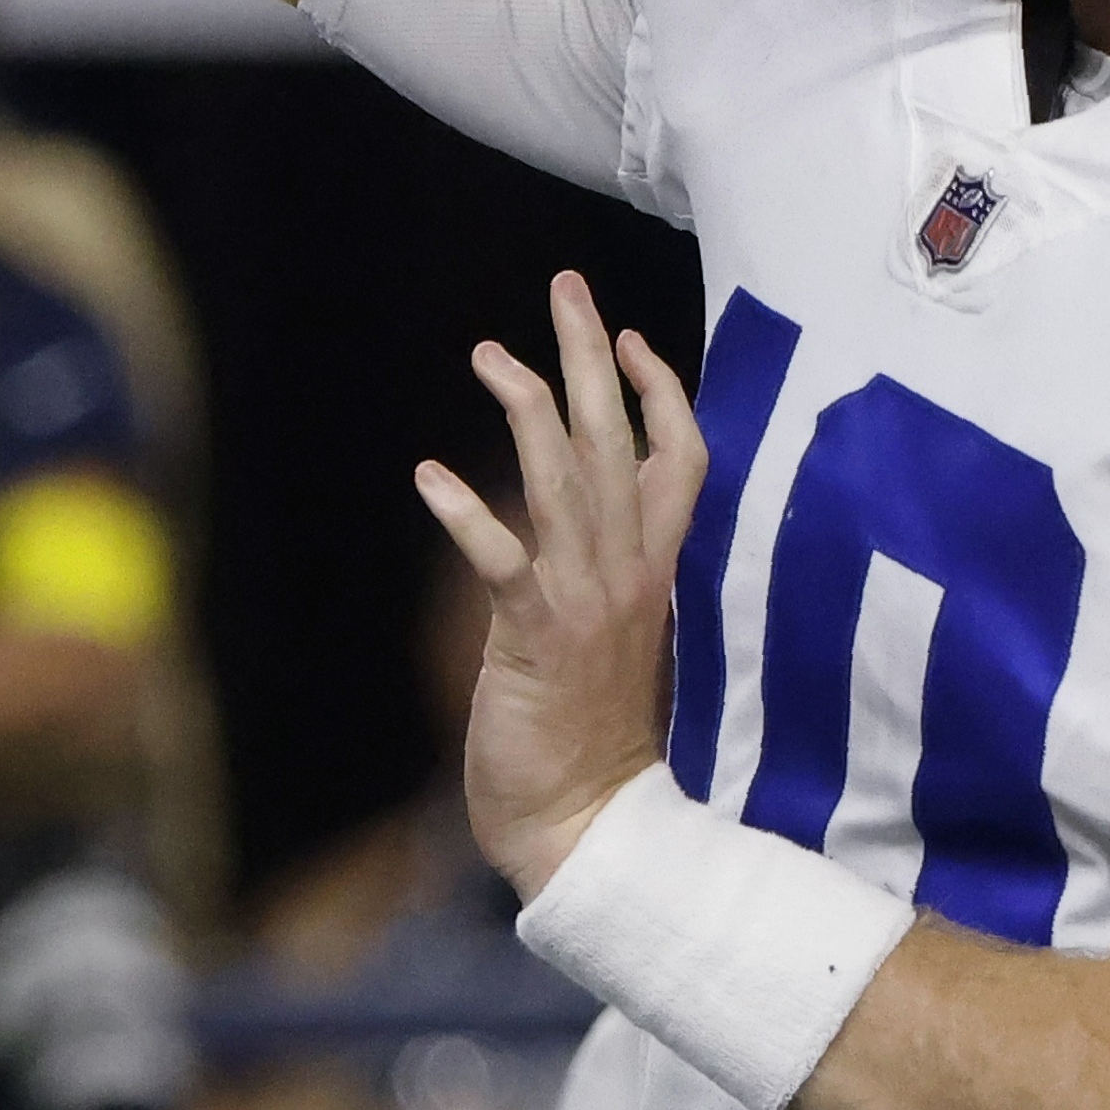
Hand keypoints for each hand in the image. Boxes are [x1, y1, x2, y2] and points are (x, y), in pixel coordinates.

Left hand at [416, 274, 710, 900]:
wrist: (593, 822)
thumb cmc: (600, 740)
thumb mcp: (621, 640)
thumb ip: (607, 577)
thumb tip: (575, 528)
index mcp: (659, 569)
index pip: (678, 458)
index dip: (659, 392)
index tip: (630, 338)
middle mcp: (631, 571)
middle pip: (616, 441)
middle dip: (590, 357)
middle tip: (566, 287)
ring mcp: (588, 598)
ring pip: (564, 479)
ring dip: (527, 409)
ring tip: (491, 354)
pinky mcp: (537, 634)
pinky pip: (503, 559)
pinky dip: (469, 514)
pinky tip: (431, 476)